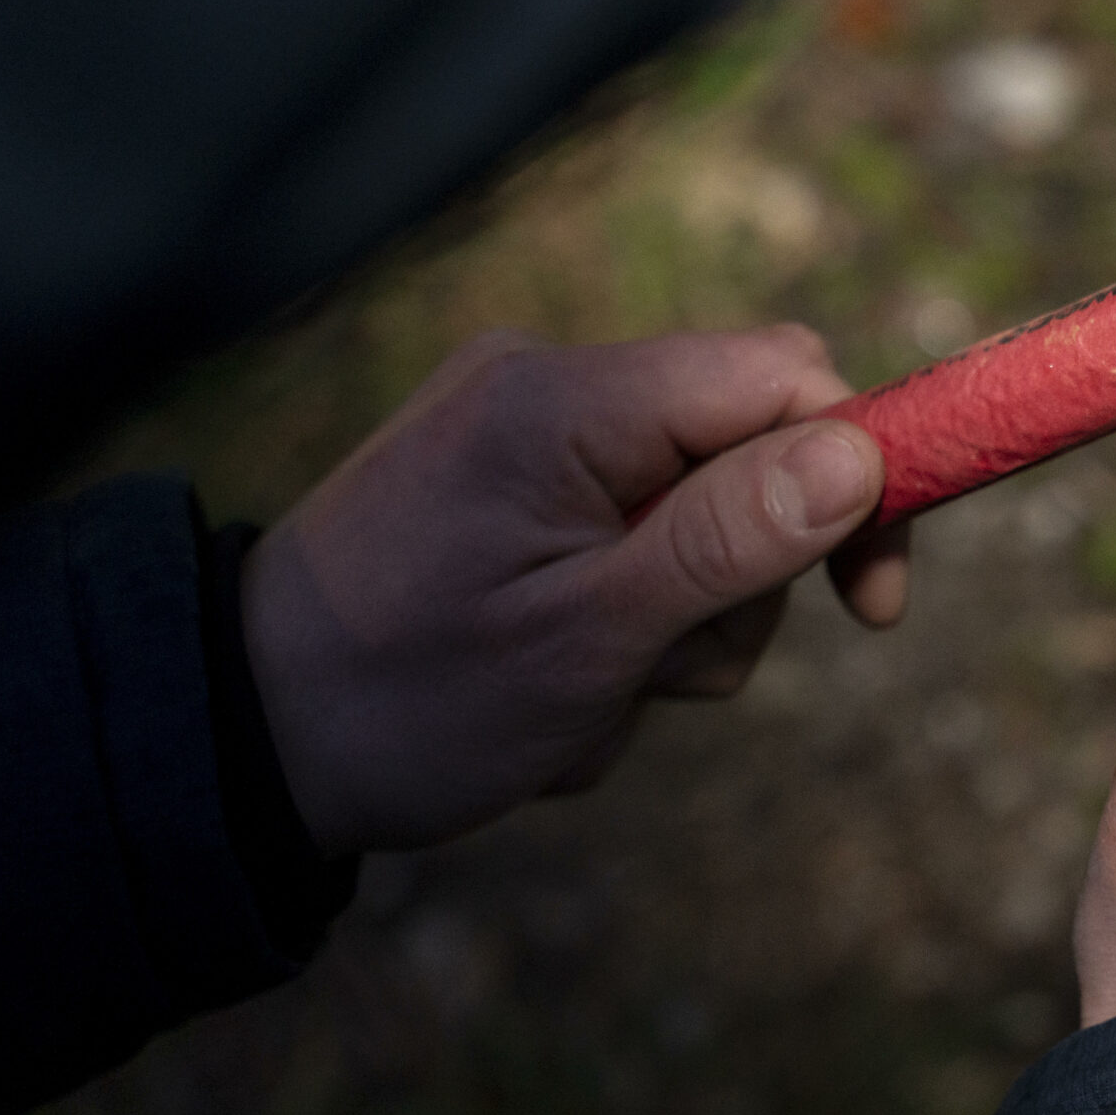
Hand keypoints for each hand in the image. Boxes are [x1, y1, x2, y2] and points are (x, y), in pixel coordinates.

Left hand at [242, 326, 906, 854]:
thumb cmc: (410, 698)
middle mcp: (548, 385)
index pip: (782, 375)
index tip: (872, 606)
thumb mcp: (591, 638)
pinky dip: (625, 621)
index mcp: (566, 401)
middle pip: (751, 446)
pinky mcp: (513, 483)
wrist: (243, 738)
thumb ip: (731, 539)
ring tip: (588, 696)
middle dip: (746, 576)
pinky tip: (556, 684)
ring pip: (701, 509)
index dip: (859, 474)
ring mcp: (527, 432)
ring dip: (680, 623)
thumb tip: (861, 454)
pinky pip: (632, 534)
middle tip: (665, 672)